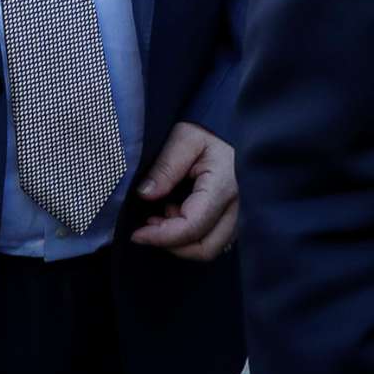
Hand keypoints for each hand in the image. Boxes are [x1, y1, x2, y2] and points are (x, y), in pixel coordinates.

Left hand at [128, 121, 238, 260]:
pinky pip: (214, 240)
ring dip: (181, 242)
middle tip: (148, 224)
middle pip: (205, 248)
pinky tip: (175, 214)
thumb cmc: (206, 129)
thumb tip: (145, 195)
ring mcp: (237, 214)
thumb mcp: (183, 137)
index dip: (162, 236)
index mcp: (223, 186)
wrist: (227, 126)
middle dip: (172, 244)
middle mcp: (236, 206)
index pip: (192, 227)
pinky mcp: (232, 216)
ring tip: (162, 215)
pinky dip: (191, 237)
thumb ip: (166, 166)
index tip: (137, 233)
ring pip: (211, 248)